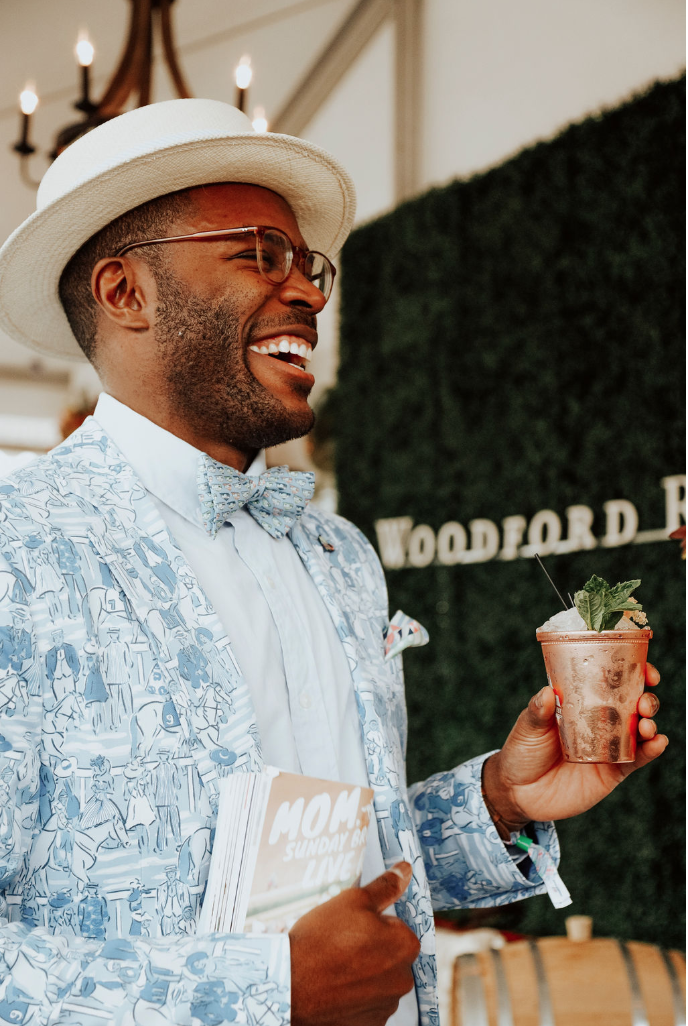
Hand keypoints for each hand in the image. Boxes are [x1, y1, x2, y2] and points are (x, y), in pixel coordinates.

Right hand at [290, 861, 419, 1025]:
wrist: (290, 986)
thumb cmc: (322, 940)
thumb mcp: (353, 901)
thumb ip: (385, 887)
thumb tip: (405, 871)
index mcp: (405, 945)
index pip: (397, 926)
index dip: (373, 923)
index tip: (352, 927)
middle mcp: (403, 979)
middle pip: (390, 955)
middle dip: (372, 949)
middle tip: (340, 945)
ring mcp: (386, 1006)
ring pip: (378, 980)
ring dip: (363, 973)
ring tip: (333, 966)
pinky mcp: (369, 1025)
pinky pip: (367, 1004)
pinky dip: (354, 996)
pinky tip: (333, 988)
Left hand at [482, 662, 667, 830]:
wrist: (518, 793)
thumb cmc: (522, 751)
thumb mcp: (527, 727)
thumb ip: (537, 712)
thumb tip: (547, 692)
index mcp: (580, 703)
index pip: (610, 682)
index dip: (631, 673)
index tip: (643, 667)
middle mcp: (599, 722)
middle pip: (632, 704)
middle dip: (646, 698)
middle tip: (644, 701)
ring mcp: (608, 746)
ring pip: (640, 730)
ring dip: (650, 722)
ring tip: (647, 723)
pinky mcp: (613, 771)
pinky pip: (637, 759)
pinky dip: (651, 750)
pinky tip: (658, 742)